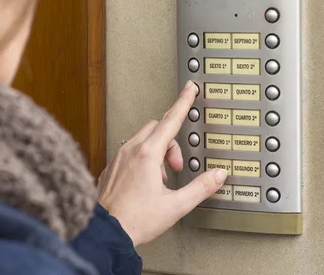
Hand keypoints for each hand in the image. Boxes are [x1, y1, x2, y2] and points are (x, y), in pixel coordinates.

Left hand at [97, 81, 227, 245]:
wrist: (105, 233)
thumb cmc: (135, 220)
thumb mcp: (176, 206)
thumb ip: (200, 187)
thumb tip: (218, 175)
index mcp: (147, 155)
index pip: (171, 120)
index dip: (183, 103)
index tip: (189, 90)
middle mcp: (130, 151)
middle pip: (157, 128)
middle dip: (172, 141)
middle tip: (176, 166)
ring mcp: (118, 159)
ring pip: (142, 139)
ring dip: (157, 151)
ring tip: (162, 178)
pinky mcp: (110, 168)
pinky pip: (130, 152)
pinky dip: (142, 160)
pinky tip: (146, 182)